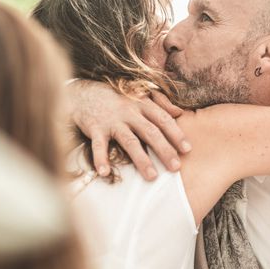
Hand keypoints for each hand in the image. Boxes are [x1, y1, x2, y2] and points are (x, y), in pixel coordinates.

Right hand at [68, 80, 190, 180]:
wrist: (82, 92)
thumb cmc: (115, 98)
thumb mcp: (138, 95)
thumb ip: (160, 103)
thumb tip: (179, 113)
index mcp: (142, 104)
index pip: (163, 119)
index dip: (176, 134)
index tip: (187, 149)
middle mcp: (129, 112)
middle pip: (150, 132)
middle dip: (164, 150)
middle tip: (176, 167)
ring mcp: (111, 120)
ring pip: (129, 141)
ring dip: (141, 159)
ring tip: (152, 176)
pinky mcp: (94, 128)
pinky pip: (98, 146)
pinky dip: (101, 159)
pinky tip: (105, 173)